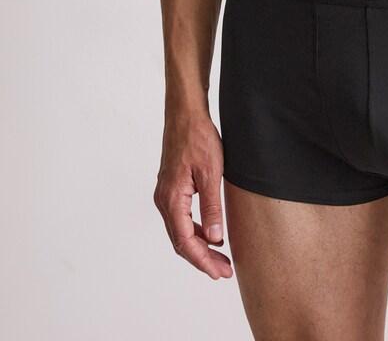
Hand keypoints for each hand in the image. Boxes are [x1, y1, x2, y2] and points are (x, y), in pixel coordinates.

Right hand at [153, 111, 232, 279]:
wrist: (185, 114)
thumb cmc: (198, 138)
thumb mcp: (211, 173)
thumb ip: (212, 207)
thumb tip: (216, 239)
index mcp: (172, 199)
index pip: (186, 242)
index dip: (203, 261)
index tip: (220, 272)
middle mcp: (164, 200)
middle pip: (181, 241)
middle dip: (202, 259)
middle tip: (224, 271)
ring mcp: (166, 195)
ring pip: (181, 231)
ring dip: (200, 246)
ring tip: (221, 258)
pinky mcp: (171, 188)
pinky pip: (181, 218)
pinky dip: (196, 230)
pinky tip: (211, 234)